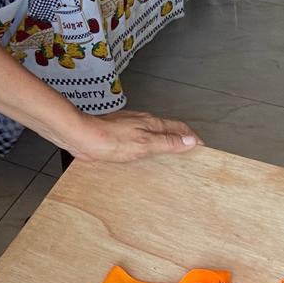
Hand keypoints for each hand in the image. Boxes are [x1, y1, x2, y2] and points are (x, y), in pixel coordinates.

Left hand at [67, 109, 199, 162]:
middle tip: (189, 155)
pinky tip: (145, 159)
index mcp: (151, 123)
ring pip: (152, 135)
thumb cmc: (110, 139)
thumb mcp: (145, 144)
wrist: (81, 137)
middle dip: (179, 140)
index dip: (191, 137)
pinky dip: (148, 149)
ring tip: (171, 159)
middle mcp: (141, 123)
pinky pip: (139, 142)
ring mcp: (129, 128)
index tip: (202, 148)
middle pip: (167, 130)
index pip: (179, 127)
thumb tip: (190, 140)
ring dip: (163, 144)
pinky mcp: (118, 136)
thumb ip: (167, 142)